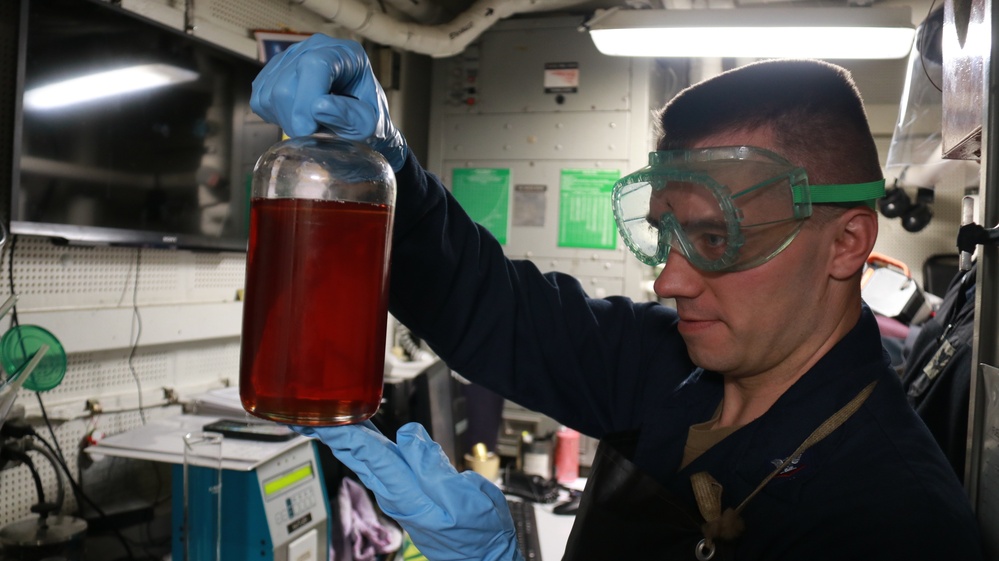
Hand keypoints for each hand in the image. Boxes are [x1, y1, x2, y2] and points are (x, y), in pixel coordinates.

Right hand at [250, 35, 406, 170]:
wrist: (360, 125)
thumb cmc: (369, 124)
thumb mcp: (370, 126)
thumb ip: (350, 117)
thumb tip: (318, 108)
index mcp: (346, 54)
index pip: (315, 65)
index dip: (306, 101)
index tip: (308, 131)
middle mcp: (315, 48)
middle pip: (287, 84)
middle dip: (298, 120)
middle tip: (318, 135)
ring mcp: (291, 57)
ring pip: (270, 94)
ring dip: (288, 122)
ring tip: (312, 127)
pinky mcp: (273, 73)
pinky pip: (260, 100)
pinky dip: (276, 118)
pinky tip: (298, 119)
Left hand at [296, 421, 523, 560]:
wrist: (484, 559)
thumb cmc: (478, 534)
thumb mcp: (465, 498)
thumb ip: (433, 465)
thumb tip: (408, 433)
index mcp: (407, 492)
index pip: (367, 453)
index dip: (342, 432)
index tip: (319, 417)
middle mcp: (397, 493)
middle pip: (357, 456)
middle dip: (332, 434)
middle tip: (307, 414)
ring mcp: (401, 494)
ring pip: (366, 459)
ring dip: (345, 438)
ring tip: (327, 419)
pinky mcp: (410, 494)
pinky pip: (380, 464)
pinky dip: (365, 447)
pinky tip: (363, 436)